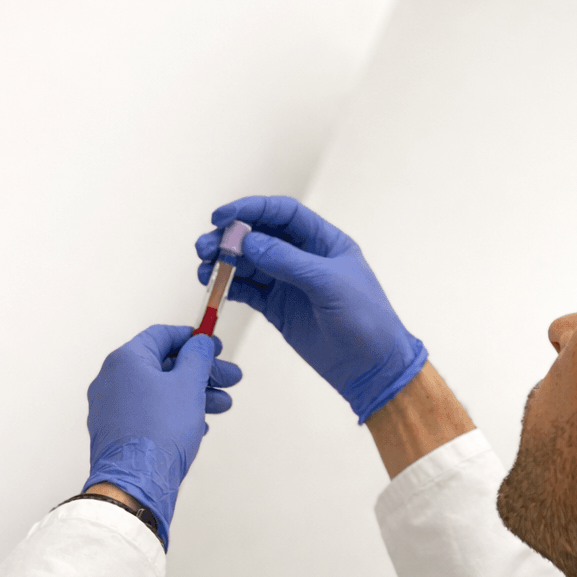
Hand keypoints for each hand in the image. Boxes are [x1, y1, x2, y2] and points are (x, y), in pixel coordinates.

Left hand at [82, 324, 242, 549]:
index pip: (161, 336)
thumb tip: (200, 344)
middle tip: (227, 378)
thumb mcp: (188, 385)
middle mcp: (112, 380)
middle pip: (164, 366)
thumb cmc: (157, 433)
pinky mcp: (117, 432)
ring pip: (159, 392)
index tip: (212, 344)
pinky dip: (174, 413)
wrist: (136, 482)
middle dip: (200, 372)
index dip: (191, 338)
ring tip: (222, 405)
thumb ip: (197, 357)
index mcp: (125, 360)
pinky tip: (198, 424)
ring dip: (193, 395)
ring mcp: (112, 408)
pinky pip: (149, 414)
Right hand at [195, 196, 426, 424]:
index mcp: (323, 241)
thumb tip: (248, 241)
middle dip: (229, 237)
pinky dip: (228, 286)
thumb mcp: (329, 284)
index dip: (252, 209)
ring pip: (248, 262)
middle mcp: (303, 257)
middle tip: (205, 247)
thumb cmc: (365, 319)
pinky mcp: (277, 308)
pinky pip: (247, 290)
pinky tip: (213, 286)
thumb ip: (287, 261)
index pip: (283, 213)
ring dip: (224, 262)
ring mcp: (288, 282)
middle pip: (258, 235)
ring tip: (204, 270)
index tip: (222, 216)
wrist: (372, 367)